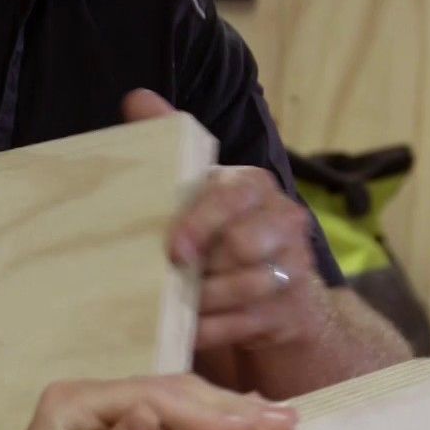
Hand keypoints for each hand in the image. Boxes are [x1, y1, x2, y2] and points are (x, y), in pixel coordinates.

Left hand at [0, 374, 295, 429]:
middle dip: (229, 406)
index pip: (154, 397)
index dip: (209, 411)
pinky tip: (247, 422)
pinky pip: (170, 418)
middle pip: (170, 390)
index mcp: (71, 404)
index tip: (259, 426)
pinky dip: (209, 423)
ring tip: (280, 419)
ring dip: (227, 410)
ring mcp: (102, 408)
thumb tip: (148, 413)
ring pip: (176, 399)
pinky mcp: (115, 426)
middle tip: (288, 420)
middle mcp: (87, 396)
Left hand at [125, 89, 332, 351]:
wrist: (276, 305)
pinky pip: (242, 325)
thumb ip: (172, 144)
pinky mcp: (289, 313)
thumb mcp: (199, 193)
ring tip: (182, 304)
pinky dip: (210, 331)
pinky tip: (189, 332)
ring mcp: (293, 268)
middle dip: (204, 269)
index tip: (174, 249)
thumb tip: (136, 98)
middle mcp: (284, 222)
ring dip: (205, 302)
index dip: (202, 222)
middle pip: (242, 246)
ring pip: (244, 288)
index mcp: (255, 187)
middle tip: (178, 277)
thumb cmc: (222, 240)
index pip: (234, 196)